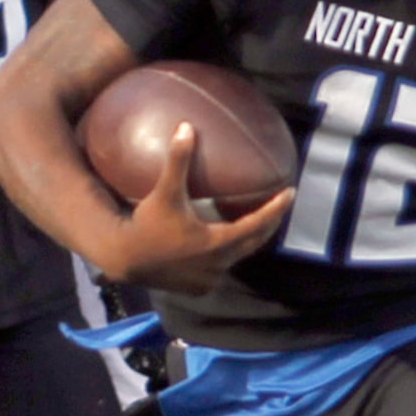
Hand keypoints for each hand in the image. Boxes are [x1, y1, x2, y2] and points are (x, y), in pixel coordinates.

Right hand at [101, 122, 292, 294]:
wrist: (125, 259)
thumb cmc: (147, 224)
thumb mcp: (165, 192)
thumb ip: (178, 161)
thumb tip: (186, 127)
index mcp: (218, 242)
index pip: (258, 223)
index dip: (276, 208)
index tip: (291, 192)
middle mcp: (219, 264)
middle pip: (255, 242)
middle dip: (269, 223)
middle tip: (279, 205)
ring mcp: (210, 280)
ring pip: (238, 257)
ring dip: (248, 240)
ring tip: (255, 222)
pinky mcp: (199, 288)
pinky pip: (221, 269)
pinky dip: (227, 255)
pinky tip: (224, 244)